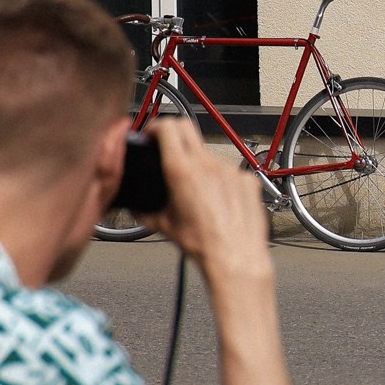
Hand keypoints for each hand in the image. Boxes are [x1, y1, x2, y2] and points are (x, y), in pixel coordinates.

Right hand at [145, 114, 270, 280]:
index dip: (156, 127)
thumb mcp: (164, 227)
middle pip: (188, 129)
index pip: (168, 127)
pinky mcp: (247, 179)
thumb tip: (137, 208)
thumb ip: (145, 212)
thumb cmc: (204, 244)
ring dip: (199, 163)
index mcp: (183, 171)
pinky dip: (221, 179)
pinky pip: (230, 171)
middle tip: (167, 149)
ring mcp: (231, 170)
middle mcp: (208, 165)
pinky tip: (219, 199)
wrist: (235, 257)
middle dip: (173, 134)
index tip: (152, 135)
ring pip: (209, 153)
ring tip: (196, 189)